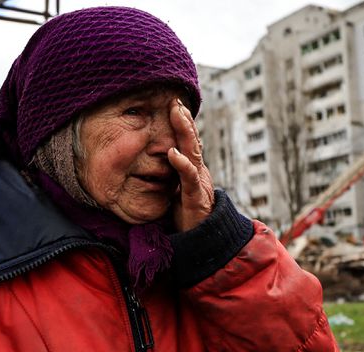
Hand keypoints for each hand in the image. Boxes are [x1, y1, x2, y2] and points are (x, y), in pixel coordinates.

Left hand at [167, 98, 213, 232]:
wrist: (201, 238)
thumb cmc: (187, 212)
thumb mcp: (177, 188)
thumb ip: (173, 172)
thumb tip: (163, 156)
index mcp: (193, 168)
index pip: (188, 141)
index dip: (182, 122)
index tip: (173, 104)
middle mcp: (198, 171)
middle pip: (192, 140)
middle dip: (184, 120)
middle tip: (175, 101)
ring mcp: (198, 182)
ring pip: (193, 153)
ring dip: (185, 133)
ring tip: (177, 115)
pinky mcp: (195, 196)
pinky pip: (189, 178)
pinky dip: (182, 164)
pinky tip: (173, 153)